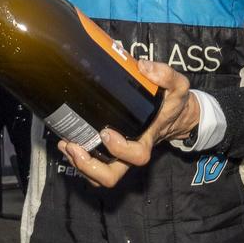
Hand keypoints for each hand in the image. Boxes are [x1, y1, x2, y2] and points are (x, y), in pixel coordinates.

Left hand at [57, 60, 199, 188]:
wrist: (173, 115)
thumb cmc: (172, 103)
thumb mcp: (177, 85)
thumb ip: (165, 75)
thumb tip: (144, 67)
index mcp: (146, 139)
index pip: (137, 155)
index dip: (119, 149)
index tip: (105, 132)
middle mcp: (130, 152)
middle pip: (112, 175)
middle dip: (90, 166)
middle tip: (74, 146)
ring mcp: (118, 154)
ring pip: (99, 175)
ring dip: (79, 164)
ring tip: (66, 144)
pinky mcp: (108, 151)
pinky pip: (93, 166)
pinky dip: (77, 159)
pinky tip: (66, 142)